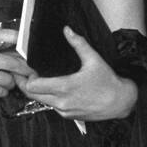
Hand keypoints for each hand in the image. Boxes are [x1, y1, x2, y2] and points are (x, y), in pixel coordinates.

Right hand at [0, 27, 35, 101]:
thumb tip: (19, 50)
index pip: (2, 35)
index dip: (18, 37)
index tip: (30, 42)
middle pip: (12, 62)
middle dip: (25, 69)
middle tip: (31, 73)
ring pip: (7, 79)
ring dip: (11, 83)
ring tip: (7, 82)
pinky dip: (2, 91)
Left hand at [14, 26, 137, 120]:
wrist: (121, 102)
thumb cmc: (108, 82)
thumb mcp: (94, 60)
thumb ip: (79, 44)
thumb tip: (67, 30)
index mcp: (65, 87)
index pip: (32, 86)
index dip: (26, 77)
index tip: (28, 69)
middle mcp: (61, 101)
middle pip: (31, 95)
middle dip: (25, 84)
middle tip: (26, 74)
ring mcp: (64, 110)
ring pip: (41, 102)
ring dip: (38, 92)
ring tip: (40, 81)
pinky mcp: (69, 116)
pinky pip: (52, 107)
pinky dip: (49, 98)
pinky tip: (55, 90)